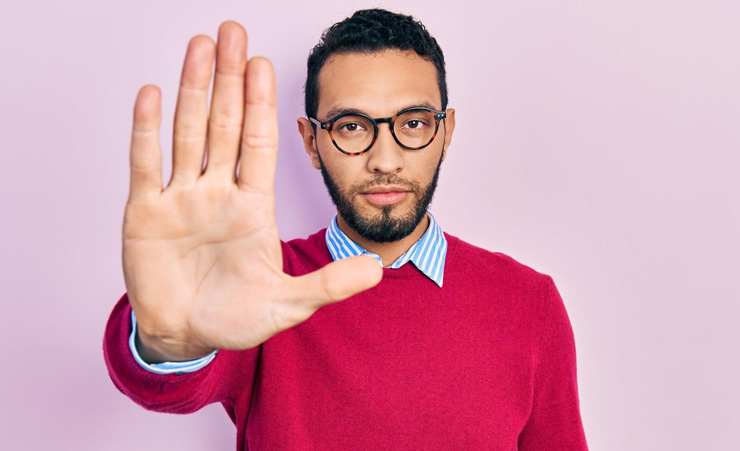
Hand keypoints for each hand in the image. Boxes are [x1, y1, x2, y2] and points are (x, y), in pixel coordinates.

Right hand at [123, 22, 381, 361]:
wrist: (185, 337)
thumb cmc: (236, 318)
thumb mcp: (287, 303)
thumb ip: (329, 285)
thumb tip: (378, 270)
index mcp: (252, 205)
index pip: (258, 142)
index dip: (261, 103)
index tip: (264, 64)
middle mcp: (217, 192)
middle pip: (224, 124)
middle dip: (228, 78)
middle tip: (232, 32)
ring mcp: (181, 199)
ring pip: (187, 132)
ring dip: (193, 89)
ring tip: (200, 47)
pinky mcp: (146, 213)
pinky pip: (146, 164)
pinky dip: (146, 130)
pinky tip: (153, 94)